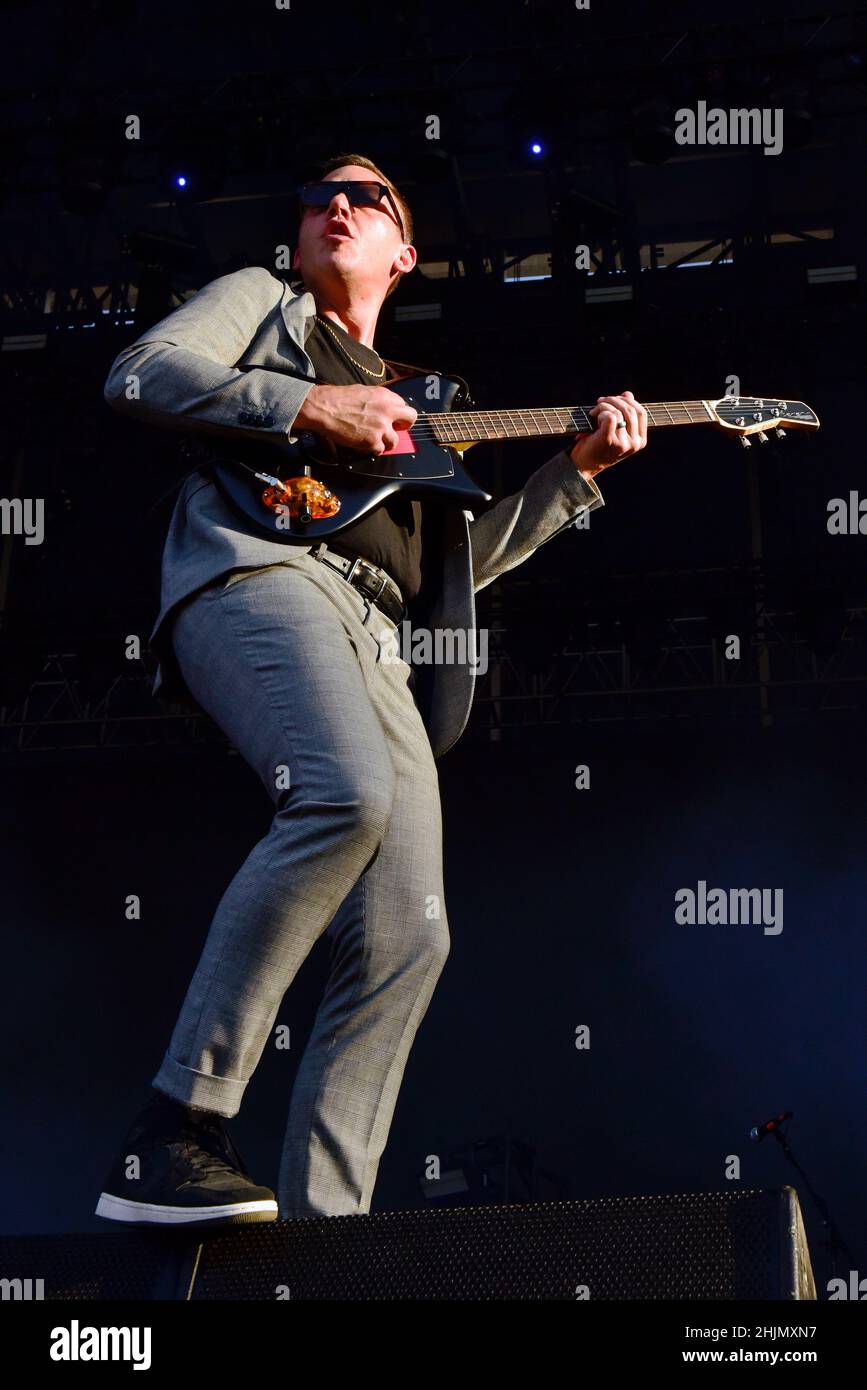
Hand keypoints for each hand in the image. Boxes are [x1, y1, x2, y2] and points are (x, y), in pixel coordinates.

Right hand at [294, 384, 417, 454]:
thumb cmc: (338, 399)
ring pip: (395, 441)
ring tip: (373, 440)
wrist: (324, 408)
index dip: (398, 414)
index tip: (393, 419)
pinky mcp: (372, 441)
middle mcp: (387, 410)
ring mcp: (381, 427)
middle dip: (404, 426)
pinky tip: (362, 443)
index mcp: (385, 396)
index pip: (404, 406)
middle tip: (395, 430)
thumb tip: (385, 409)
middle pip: (411, 419)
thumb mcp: (364, 392)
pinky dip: (372, 449)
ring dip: (385, 442)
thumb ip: (379, 401)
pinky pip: (379, 450)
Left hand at [569, 391, 647, 478]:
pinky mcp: (610, 440)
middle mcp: (634, 444)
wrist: (583, 465)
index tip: (614, 400)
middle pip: (630, 410)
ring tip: (594, 411)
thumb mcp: (615, 429)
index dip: (628, 401)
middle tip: (600, 402)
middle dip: (614, 400)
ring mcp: (623, 443)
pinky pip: (610, 416)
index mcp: (640, 441)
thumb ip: (624, 413)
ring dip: (604, 406)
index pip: (641, 413)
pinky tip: (593, 418)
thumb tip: (628, 394)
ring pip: (618, 412)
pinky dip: (601, 412)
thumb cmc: (598, 445)